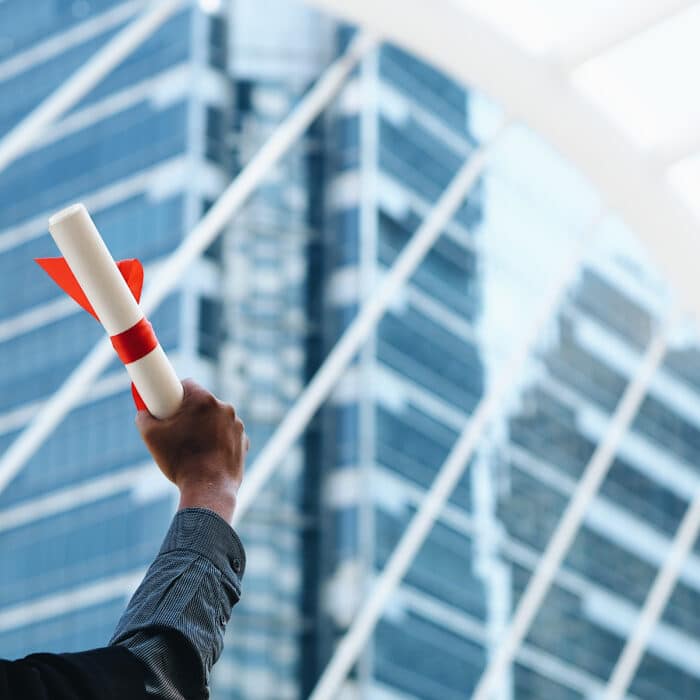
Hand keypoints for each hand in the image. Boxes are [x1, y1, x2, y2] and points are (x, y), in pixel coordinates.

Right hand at [135, 379, 248, 521]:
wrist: (208, 490)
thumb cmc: (180, 461)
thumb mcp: (151, 436)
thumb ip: (143, 417)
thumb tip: (142, 411)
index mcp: (204, 400)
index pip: (187, 384)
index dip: (175, 391)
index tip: (169, 402)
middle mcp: (225, 408)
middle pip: (203, 402)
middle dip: (190, 411)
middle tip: (176, 428)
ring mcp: (237, 424)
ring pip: (216, 418)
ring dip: (205, 426)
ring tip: (192, 446)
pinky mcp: (243, 440)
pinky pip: (227, 434)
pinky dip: (218, 440)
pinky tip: (207, 454)